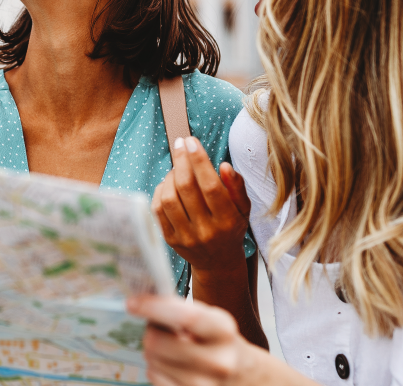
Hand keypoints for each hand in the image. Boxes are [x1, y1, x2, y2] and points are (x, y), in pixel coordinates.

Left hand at [128, 294, 296, 385]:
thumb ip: (181, 311)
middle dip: (151, 332)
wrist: (247, 377)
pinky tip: (173, 366)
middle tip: (159, 329)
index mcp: (224, 331)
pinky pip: (154, 379)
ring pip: (152, 362)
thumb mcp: (211, 320)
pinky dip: (157, 370)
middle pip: (156, 343)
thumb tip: (143, 304)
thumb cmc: (221, 342)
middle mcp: (218, 361)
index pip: (184, 317)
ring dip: (154, 352)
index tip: (132, 303)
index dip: (154, 308)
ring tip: (173, 350)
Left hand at [152, 137, 249, 273]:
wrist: (218, 262)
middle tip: (180, 144)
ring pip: (170, 198)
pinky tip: (169, 183)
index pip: (211, 186)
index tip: (191, 141)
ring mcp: (185, 237)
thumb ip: (237, 186)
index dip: (199, 161)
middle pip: (187, 188)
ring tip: (178, 167)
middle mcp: (206, 231)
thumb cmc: (231, 227)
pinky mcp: (170, 240)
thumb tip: (224, 166)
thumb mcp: (243, 208)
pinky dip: (161, 190)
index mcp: (227, 221)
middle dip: (181, 161)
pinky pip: (158, 209)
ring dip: (171, 175)